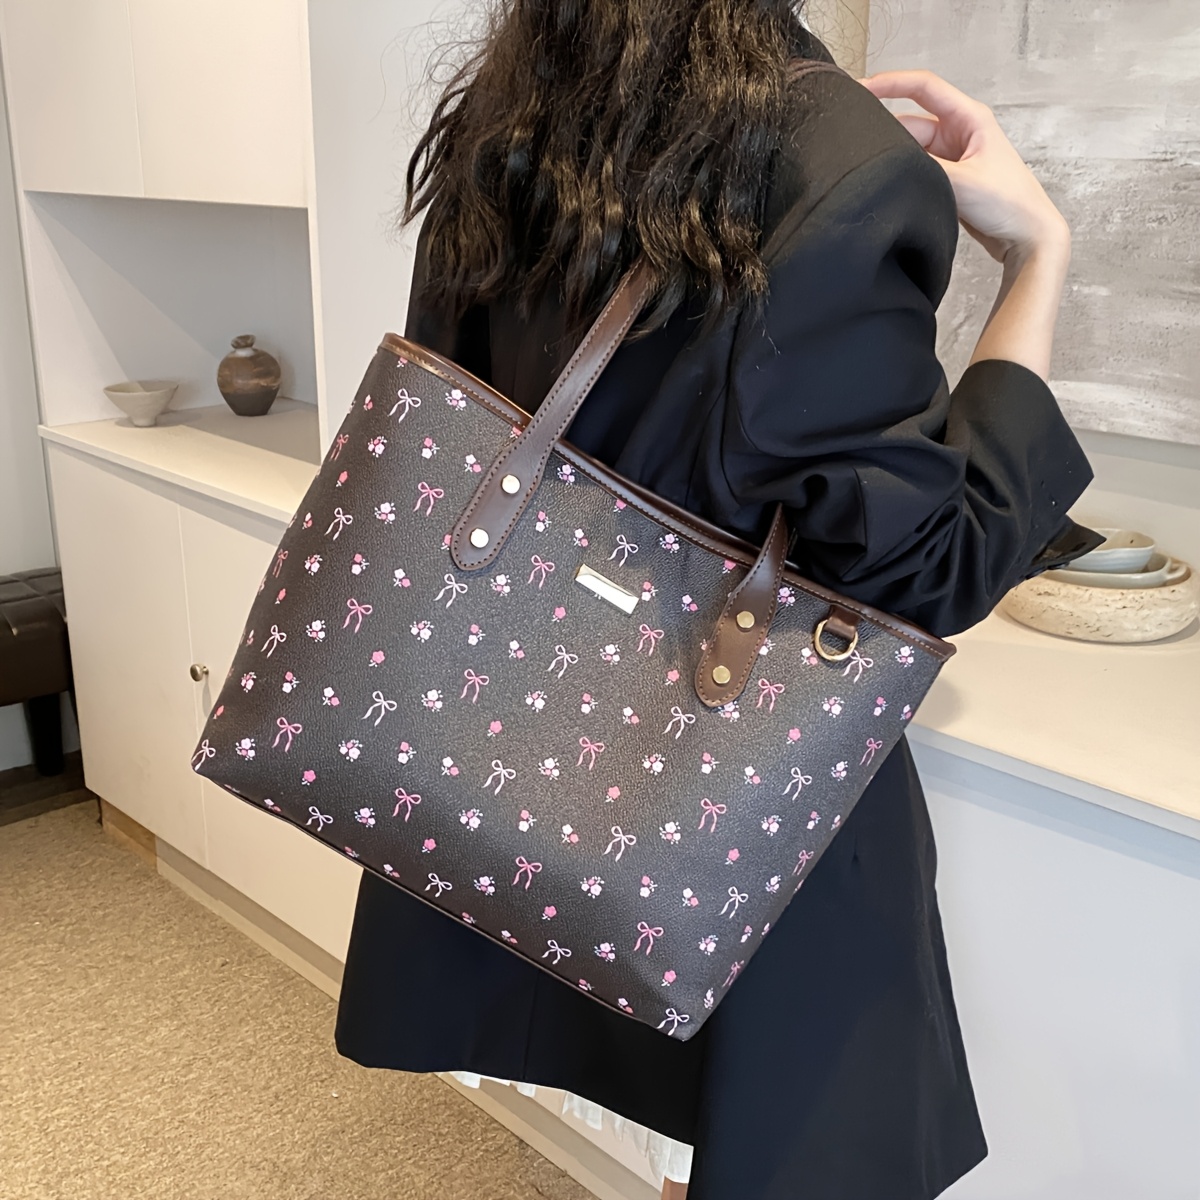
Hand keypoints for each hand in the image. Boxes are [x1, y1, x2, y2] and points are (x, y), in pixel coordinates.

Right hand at [856, 69, 1069, 264]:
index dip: (891, 83)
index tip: (861, 88)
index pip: (924, 88)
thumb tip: (886, 164)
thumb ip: (923, 169)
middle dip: (885, 130)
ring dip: (895, 158)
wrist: (1027, 237)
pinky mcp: (947, 179)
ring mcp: (952, 156)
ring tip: (874, 170)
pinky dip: (904, 175)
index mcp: (970, 118)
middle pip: (911, 121)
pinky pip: (917, 169)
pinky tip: (889, 184)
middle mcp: (959, 132)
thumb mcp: (962, 181)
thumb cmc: (1010, 204)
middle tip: (856, 142)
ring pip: (911, 148)